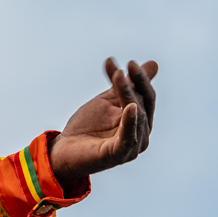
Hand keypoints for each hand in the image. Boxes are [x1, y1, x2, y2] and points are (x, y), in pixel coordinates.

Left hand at [49, 59, 157, 193]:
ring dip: (127, 94)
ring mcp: (132, 146)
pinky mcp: (119, 154)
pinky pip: (128, 137)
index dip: (139, 78)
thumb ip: (124, 84)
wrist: (65, 149)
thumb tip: (153, 64)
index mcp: (140, 121)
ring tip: (118, 78)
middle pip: (143, 103)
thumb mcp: (106, 100)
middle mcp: (141, 134)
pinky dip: (130, 122)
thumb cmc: (87, 127)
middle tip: (128, 66)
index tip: (127, 62)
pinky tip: (130, 107)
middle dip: (136, 83)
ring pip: (135, 116)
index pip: (145, 96)